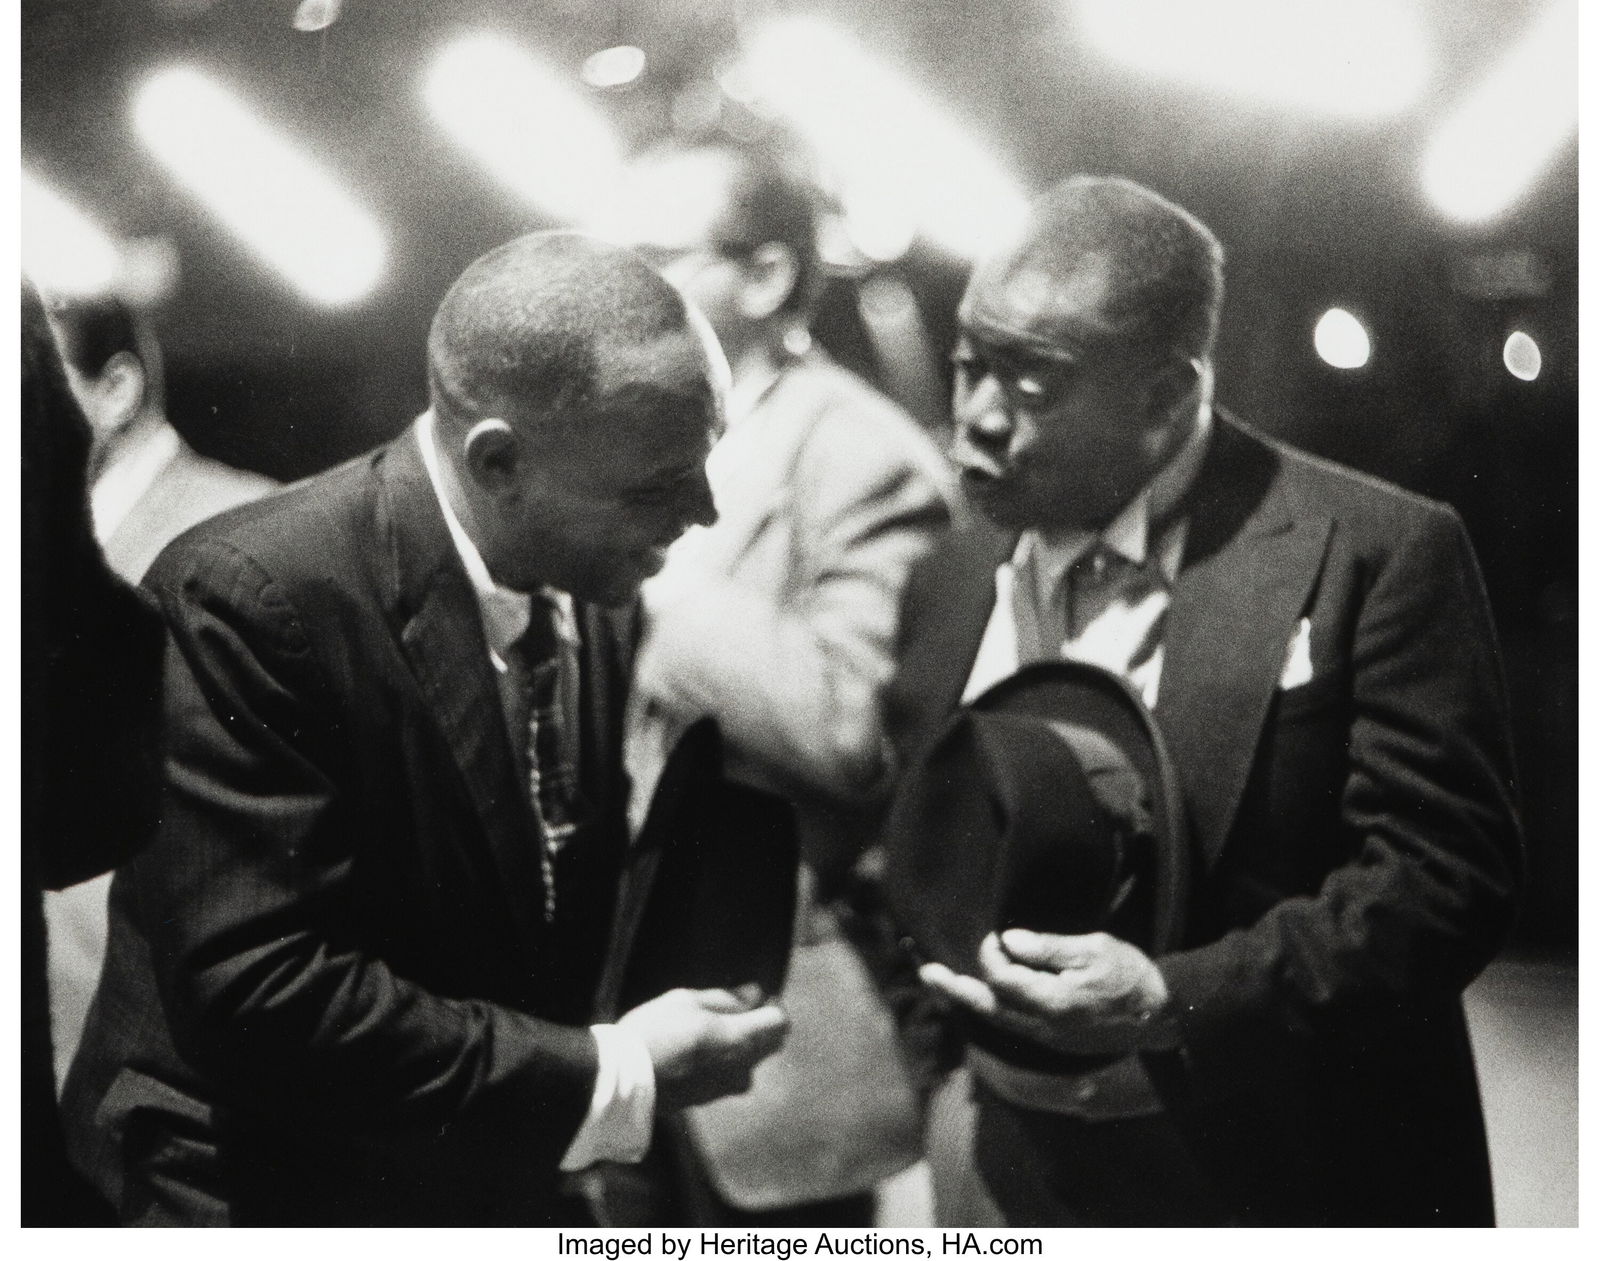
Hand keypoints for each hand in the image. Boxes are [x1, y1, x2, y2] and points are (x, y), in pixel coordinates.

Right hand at [617, 984, 788, 1109]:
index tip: (756, 997)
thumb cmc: (657, 1031)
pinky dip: (725, 1060)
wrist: (625, 1082)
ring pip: (751, 1062)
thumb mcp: (687, 1001)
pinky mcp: (710, 1099)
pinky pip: (731, 1075)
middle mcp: (743, 1068)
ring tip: (710, 1029)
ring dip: (742, 1044)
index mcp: (742, 1040)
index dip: (773, 1005)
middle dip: (761, 1025)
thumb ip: (726, 998)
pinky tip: (698, 1050)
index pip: (781, 1023)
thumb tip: (755, 994)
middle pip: (771, 1044)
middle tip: (733, 1009)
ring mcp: (727, 1088)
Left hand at [919, 929, 1178, 1055]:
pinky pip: (1015, 1026)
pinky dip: (994, 1009)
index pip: (1002, 978)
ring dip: (971, 1000)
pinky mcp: (1057, 1042)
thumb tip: (1008, 941)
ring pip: (999, 1020)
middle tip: (926, 973)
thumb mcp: (1094, 950)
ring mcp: (1050, 1039)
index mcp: (1051, 1003)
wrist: (1164, 1016)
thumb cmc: (1132, 976)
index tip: (996, 937)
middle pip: (988, 1008)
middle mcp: (1044, 1028)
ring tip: (944, 984)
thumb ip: (1048, 948)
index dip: (992, 954)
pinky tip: (985, 997)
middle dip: (955, 990)